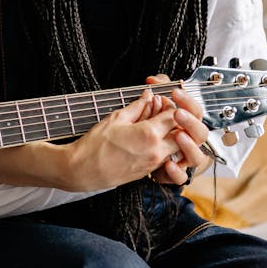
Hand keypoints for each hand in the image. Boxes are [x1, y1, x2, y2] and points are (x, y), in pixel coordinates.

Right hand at [59, 88, 184, 190]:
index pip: (174, 116)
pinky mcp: (149, 171)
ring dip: (171, 134)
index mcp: (149, 134)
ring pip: (176, 146)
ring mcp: (154, 162)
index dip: (170, 105)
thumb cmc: (95, 146)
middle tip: (163, 112)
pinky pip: (166, 156)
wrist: (84, 171)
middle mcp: (157, 150)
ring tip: (154, 125)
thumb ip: (137, 106)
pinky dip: (163, 145)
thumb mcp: (116, 118)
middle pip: (182, 132)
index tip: (161, 101)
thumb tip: (148, 96)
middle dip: (176, 121)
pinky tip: (148, 138)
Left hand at [144, 74, 211, 184]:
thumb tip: (154, 80)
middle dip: (191, 121)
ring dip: (189, 146)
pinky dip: (176, 172)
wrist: (127, 155)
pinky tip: (167, 164)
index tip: (175, 92)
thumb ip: (155, 90)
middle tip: (178, 113)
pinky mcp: (171, 174)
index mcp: (184, 125)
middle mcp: (187, 142)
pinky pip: (180, 177)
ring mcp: (181, 159)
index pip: (195, 111)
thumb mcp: (148, 107)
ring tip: (178, 136)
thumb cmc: (144, 129)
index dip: (188, 101)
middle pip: (201, 133)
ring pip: (197, 157)